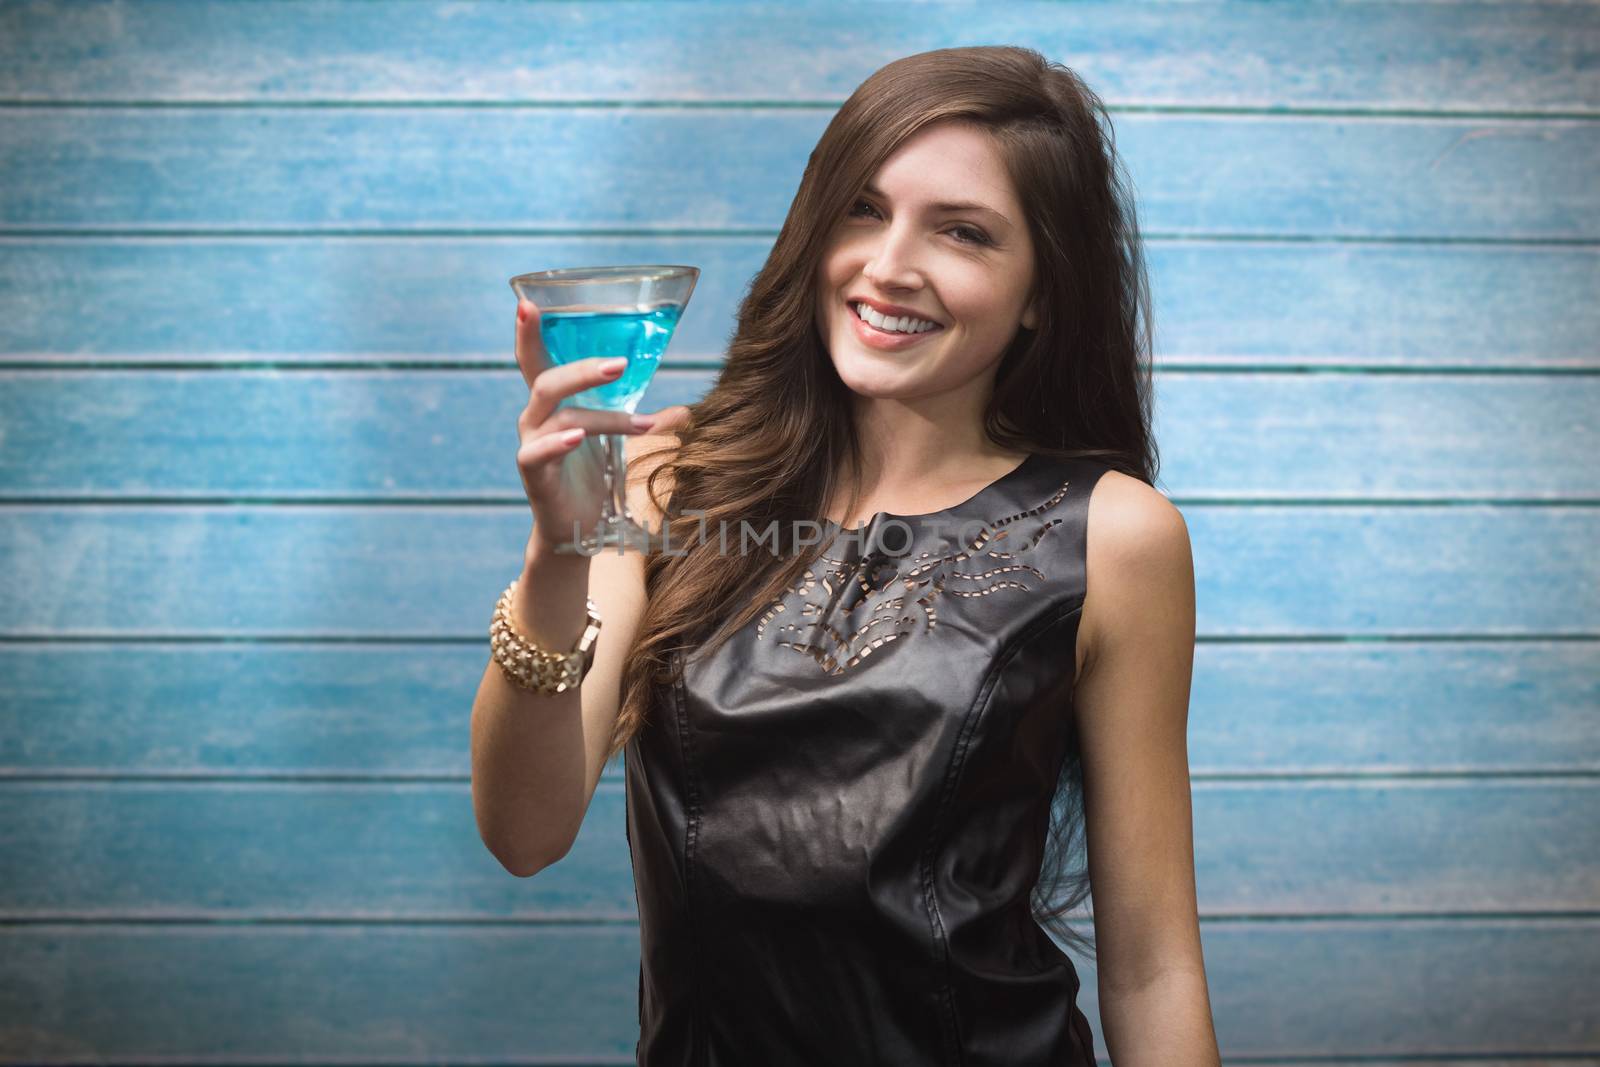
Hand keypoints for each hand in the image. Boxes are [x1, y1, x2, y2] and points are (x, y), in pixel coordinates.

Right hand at [512, 298, 688, 552]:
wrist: (576, 531)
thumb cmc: (591, 478)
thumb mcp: (621, 444)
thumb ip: (647, 422)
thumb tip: (687, 410)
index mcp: (552, 403)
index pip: (534, 359)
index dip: (528, 332)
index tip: (528, 302)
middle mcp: (535, 419)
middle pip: (545, 380)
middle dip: (581, 369)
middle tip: (619, 364)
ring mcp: (531, 446)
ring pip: (559, 417)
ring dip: (604, 417)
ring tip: (642, 423)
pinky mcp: (533, 477)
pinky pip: (536, 453)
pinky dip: (557, 444)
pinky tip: (578, 438)